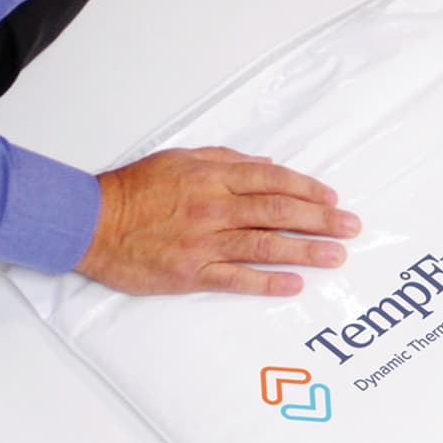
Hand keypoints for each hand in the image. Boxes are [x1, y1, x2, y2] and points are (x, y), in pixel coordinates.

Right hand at [75, 146, 361, 296]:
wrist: (91, 222)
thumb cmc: (136, 188)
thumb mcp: (182, 158)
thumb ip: (226, 160)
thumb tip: (266, 165)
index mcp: (214, 176)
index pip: (274, 180)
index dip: (308, 189)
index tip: (332, 198)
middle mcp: (215, 207)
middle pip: (280, 212)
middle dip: (321, 219)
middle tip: (351, 227)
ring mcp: (204, 242)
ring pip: (265, 245)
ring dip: (306, 250)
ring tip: (337, 255)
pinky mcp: (191, 272)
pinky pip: (236, 278)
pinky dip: (268, 281)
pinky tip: (295, 284)